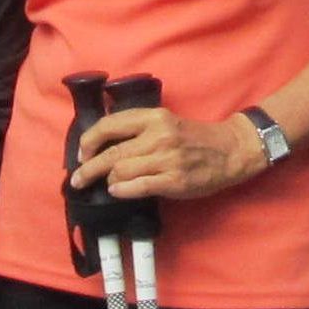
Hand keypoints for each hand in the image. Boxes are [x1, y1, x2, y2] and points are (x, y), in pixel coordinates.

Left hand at [71, 107, 266, 201]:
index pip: (110, 125)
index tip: (81, 153)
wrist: (230, 150)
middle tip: (78, 179)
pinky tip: (116, 191)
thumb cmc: (194, 138)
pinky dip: (122, 190)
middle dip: (89, 168)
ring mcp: (167, 159)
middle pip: (111, 153)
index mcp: (154, 117)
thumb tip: (102, 144)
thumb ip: (138, 129)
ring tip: (108, 184)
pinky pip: (137, 187)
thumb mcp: (166, 122)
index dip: (89, 140)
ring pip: (121, 171)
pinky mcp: (174, 180)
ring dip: (109, 180)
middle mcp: (159, 135)